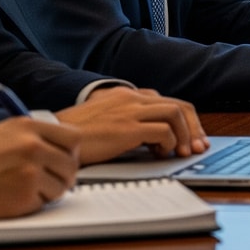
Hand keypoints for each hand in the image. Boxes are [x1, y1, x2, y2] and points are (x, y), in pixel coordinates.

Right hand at [0, 117, 80, 219]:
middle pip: (71, 165)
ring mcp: (29, 173)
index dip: (71, 152)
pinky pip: (42, 204)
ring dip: (48, 192)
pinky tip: (10, 198)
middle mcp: (33, 147)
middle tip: (50, 180)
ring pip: (60, 188)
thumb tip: (59, 148)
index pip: (74, 138)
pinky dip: (31, 204)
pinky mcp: (21, 198)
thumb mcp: (1, 132)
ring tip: (24, 189)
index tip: (64, 159)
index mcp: (29, 127)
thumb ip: (32, 136)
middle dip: (63, 175)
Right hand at [56, 86, 205, 163]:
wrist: (51, 137)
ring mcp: (129, 110)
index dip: (187, 121)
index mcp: (127, 95)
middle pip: (179, 107)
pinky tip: (160, 154)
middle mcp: (131, 97)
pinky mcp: (126, 127)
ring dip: (184, 136)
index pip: (169, 102)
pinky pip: (163, 131)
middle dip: (194, 128)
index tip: (193, 139)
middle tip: (197, 147)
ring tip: (180, 153)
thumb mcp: (106, 121)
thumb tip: (157, 139)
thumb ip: (130, 122)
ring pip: (175, 114)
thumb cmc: (75, 134)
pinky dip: (169, 143)